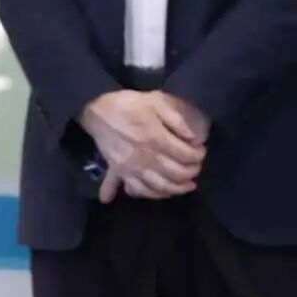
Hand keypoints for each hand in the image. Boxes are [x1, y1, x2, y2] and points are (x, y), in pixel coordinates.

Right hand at [80, 90, 203, 198]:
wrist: (96, 109)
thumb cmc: (128, 104)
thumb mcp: (155, 101)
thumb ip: (176, 119)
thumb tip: (194, 137)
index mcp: (155, 138)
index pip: (185, 155)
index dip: (198, 155)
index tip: (201, 151)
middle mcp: (145, 156)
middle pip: (176, 173)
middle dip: (192, 172)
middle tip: (196, 167)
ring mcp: (132, 167)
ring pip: (160, 186)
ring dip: (178, 189)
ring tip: (187, 185)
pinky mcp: (120, 171)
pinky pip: (138, 190)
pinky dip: (152, 195)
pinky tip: (162, 192)